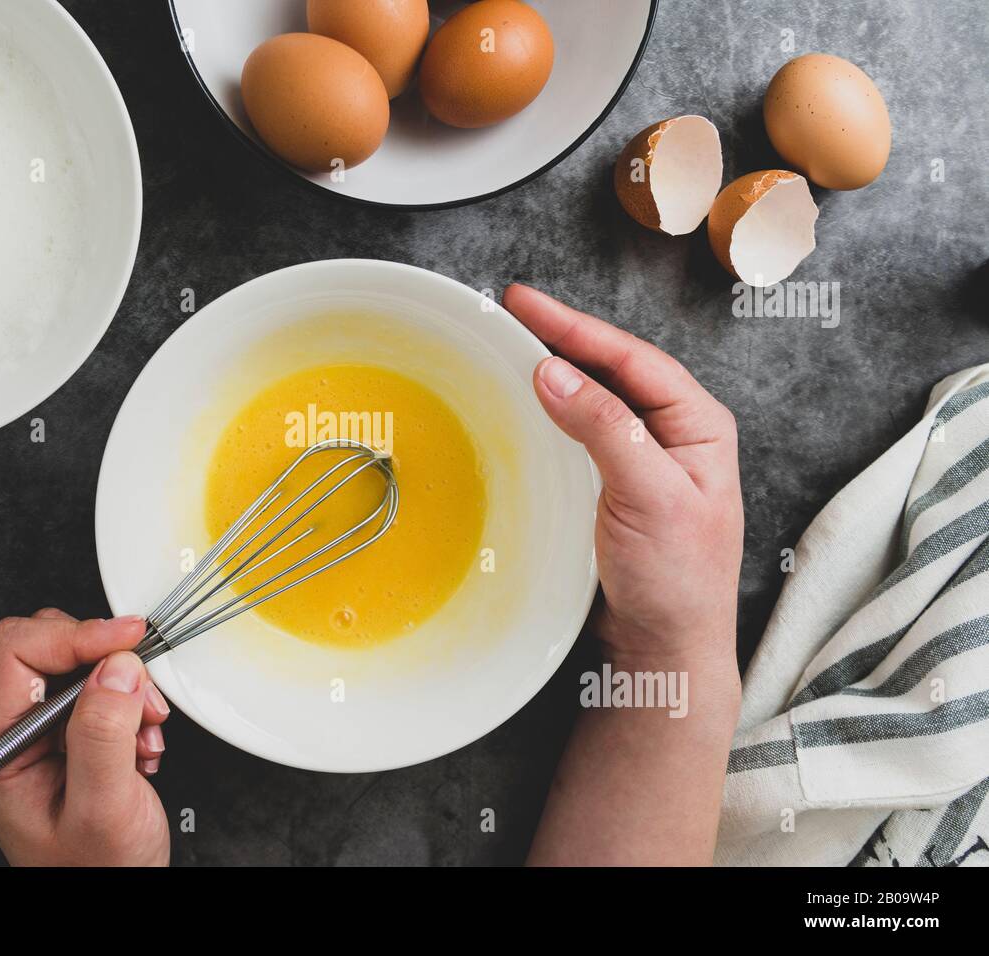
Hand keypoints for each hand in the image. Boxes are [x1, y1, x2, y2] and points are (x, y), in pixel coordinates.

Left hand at [0, 609, 170, 865]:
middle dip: (105, 662)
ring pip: (80, 662)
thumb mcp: (103, 808)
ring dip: (126, 688)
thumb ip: (104, 735)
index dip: (75, 636)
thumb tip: (115, 666)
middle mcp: (13, 732)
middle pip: (46, 644)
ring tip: (144, 734)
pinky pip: (103, 687)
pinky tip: (141, 745)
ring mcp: (42, 732)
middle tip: (140, 697)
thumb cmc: (96, 874)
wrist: (117, 896)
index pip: (16, 651)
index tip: (125, 640)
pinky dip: (134, 705)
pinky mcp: (73, 732)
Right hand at [505, 285, 743, 864]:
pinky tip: (531, 405)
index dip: (577, 327)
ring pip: (598, 398)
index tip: (526, 304)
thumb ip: (603, 428)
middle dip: (564, 337)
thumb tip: (552, 373)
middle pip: (614, 369)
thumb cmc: (677, 580)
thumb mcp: (646, 494)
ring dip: (558, 370)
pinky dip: (555, 411)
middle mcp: (675, 435)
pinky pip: (584, 432)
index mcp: (699, 426)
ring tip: (515, 344)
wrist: (667, 650)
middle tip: (511, 311)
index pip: (632, 359)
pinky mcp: (618, 487)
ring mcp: (646, 461)